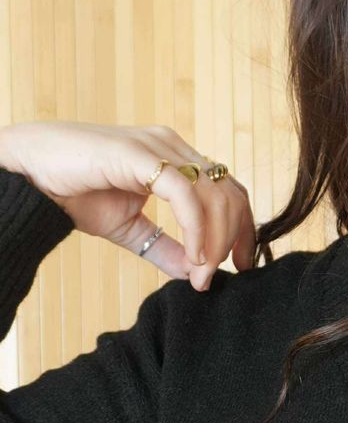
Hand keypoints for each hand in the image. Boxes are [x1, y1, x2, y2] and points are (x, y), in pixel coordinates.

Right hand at [0, 119, 256, 289]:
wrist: (29, 174)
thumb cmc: (73, 192)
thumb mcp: (129, 229)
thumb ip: (164, 247)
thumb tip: (195, 274)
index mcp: (175, 160)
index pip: (228, 190)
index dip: (243, 228)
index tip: (241, 265)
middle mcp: (172, 147)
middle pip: (230, 191)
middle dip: (234, 238)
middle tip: (218, 276)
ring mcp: (158, 146)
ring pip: (214, 194)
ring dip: (215, 242)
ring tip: (201, 275)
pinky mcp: (140, 153)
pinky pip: (185, 195)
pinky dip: (196, 230)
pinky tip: (193, 258)